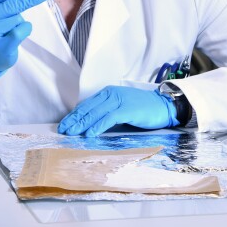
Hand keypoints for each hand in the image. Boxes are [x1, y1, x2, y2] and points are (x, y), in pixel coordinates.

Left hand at [58, 85, 178, 136]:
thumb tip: (89, 123)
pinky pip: (108, 118)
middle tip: (62, 130)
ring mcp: (119, 101)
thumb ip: (106, 111)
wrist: (163, 106)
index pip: (86, 104)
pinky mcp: (127, 109)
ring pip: (95, 113)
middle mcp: (111, 94)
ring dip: (81, 124)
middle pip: (88, 108)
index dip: (74, 114)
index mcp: (109, 93)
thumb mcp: (121, 106)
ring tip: (71, 133)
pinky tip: (90, 134)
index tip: (64, 124)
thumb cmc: (143, 109)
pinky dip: (98, 126)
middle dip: (74, 120)